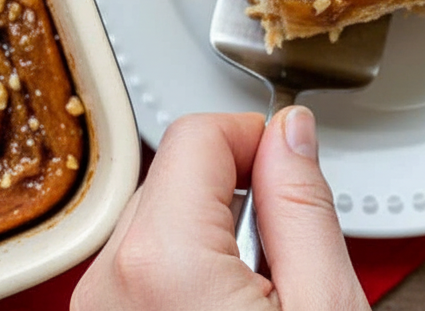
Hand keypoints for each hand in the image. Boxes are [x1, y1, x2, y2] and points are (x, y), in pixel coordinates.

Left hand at [71, 108, 368, 310]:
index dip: (256, 142)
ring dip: (211, 239)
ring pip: (161, 219)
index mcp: (163, 259)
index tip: (289, 174)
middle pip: (176, 173)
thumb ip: (303, 205)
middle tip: (280, 260)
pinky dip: (184, 276)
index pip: (198, 133)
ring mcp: (99, 307)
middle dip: (235, 195)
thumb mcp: (324, 305)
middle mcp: (111, 279)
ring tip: (253, 300)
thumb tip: (291, 132)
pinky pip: (143, 267)